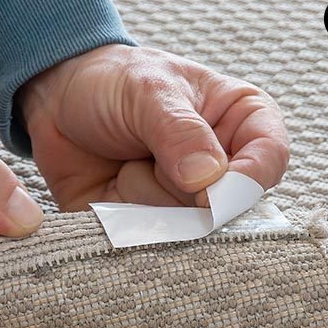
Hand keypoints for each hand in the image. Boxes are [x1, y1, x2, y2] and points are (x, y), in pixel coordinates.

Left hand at [19, 45, 289, 209]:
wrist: (57, 106)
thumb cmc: (112, 84)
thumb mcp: (146, 90)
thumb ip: (179, 131)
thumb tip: (208, 180)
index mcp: (240, 122)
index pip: (270, 157)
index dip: (248, 179)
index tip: (212, 192)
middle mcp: (224, 168)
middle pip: (233, 207)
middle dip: (188, 195)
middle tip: (149, 158)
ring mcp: (191, 202)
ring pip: (193, 229)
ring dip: (150, 202)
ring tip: (128, 165)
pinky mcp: (159, 227)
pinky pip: (156, 243)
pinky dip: (132, 224)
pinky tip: (116, 192)